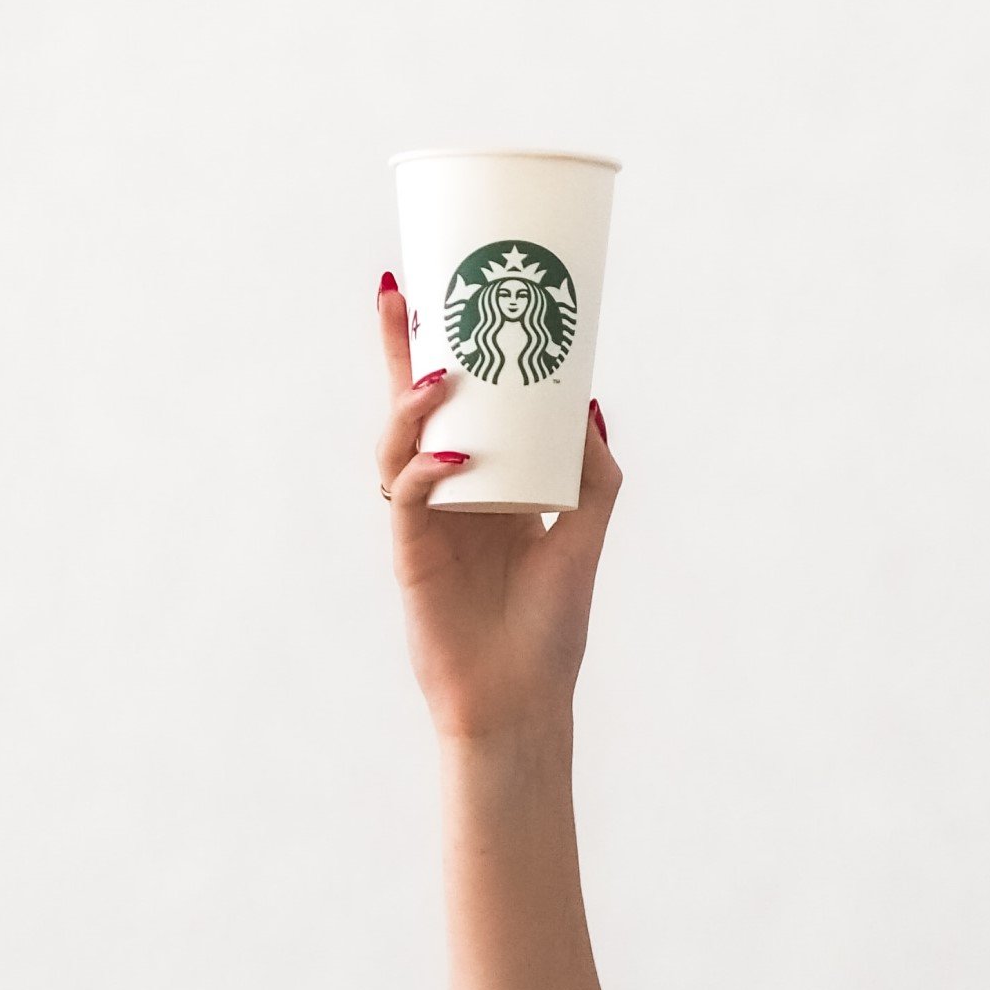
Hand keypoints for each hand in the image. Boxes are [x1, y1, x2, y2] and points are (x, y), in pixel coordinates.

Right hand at [376, 272, 622, 740]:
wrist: (523, 698)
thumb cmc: (550, 623)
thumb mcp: (584, 533)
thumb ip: (593, 474)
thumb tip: (588, 404)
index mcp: (480, 480)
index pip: (455, 406)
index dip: (443, 353)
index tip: (443, 293)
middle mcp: (444, 491)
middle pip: (412, 407)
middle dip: (401, 350)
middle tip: (400, 290)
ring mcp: (423, 520)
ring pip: (397, 444)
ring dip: (412, 404)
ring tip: (443, 376)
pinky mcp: (410, 553)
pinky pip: (404, 497)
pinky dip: (423, 471)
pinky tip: (455, 458)